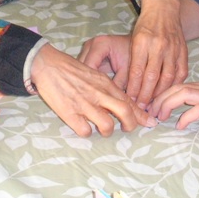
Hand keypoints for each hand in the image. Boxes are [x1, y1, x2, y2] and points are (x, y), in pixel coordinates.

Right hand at [31, 43, 155, 136]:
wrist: (48, 64)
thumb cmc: (70, 69)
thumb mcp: (93, 75)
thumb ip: (106, 88)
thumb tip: (119, 101)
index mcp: (105, 83)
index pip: (128, 100)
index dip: (141, 114)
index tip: (150, 123)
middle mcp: (98, 94)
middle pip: (125, 112)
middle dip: (131, 124)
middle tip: (127, 129)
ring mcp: (84, 104)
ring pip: (107, 126)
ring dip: (108, 132)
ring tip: (102, 129)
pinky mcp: (70, 112)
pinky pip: (85, 131)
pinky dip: (87, 133)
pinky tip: (84, 127)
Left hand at [126, 0, 186, 107]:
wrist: (164, 9)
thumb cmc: (144, 25)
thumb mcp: (133, 39)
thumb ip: (132, 60)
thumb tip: (125, 86)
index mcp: (141, 41)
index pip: (136, 70)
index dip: (133, 89)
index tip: (130, 102)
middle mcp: (157, 45)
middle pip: (152, 76)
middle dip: (146, 96)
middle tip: (141, 109)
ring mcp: (172, 48)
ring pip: (167, 77)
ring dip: (161, 94)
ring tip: (154, 106)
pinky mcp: (184, 51)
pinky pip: (181, 73)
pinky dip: (175, 86)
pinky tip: (169, 94)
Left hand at [147, 79, 198, 130]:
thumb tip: (197, 109)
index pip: (182, 84)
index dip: (166, 92)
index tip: (155, 103)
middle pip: (177, 86)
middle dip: (160, 97)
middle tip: (150, 110)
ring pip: (183, 94)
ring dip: (167, 104)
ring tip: (158, 116)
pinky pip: (197, 110)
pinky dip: (185, 117)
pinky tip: (180, 126)